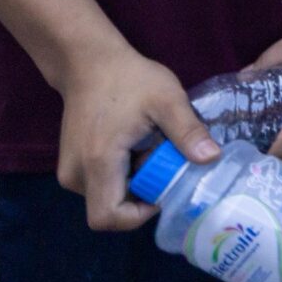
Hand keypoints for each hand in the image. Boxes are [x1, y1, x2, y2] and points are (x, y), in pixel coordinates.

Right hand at [54, 42, 219, 229]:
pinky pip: (99, 186)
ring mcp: (69, 171)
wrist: (89, 63)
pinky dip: (120, 175)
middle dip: (140, 195)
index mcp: (97, 163)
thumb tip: (211, 158)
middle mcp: (75, 174)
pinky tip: (134, 147)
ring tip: (148, 148)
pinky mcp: (71, 165)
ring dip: (132, 183)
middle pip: (109, 210)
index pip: (108, 217)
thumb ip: (188, 131)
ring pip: (105, 198)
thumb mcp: (167, 99)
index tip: (162, 190)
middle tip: (160, 162)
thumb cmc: (129, 78)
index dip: (138, 215)